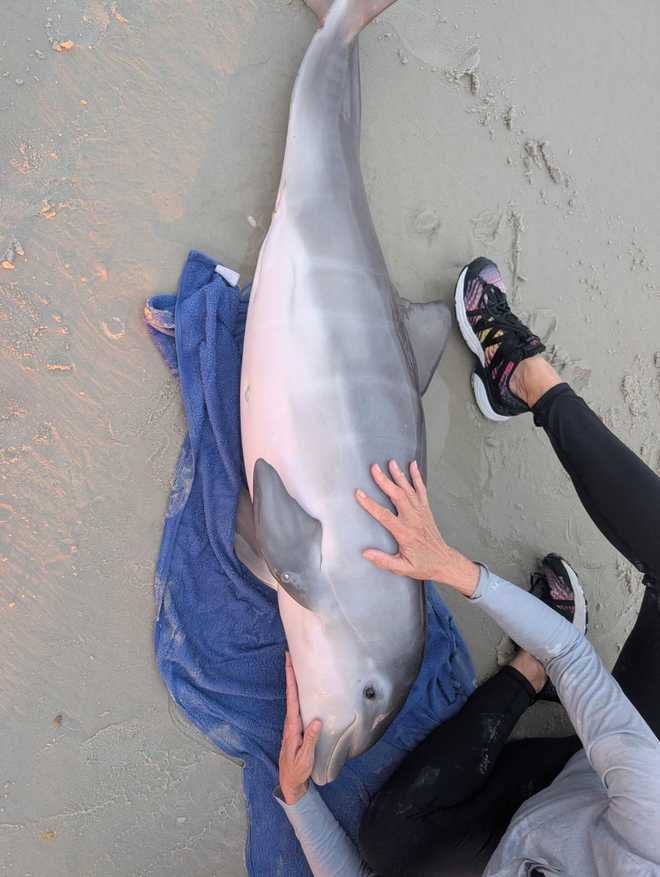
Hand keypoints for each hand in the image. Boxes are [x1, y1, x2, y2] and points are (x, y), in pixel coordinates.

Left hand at [279, 652, 321, 804]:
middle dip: (290, 673)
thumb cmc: (298, 770)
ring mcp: (292, 724)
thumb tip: (317, 720)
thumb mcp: (305, 757)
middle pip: (290, 693)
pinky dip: (297, 693)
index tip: (289, 662)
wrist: (290, 782)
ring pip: (293, 698)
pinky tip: (301, 689)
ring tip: (295, 665)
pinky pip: (296, 705)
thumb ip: (310, 739)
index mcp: (292, 726)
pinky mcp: (296, 728)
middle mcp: (290, 722)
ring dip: (293, 681)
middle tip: (290, 654)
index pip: (291, 698)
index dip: (290, 680)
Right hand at [355, 460, 479, 596]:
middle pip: (397, 496)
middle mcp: (413, 519)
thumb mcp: (402, 568)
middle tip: (374, 468)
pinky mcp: (426, 510)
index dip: (370, 504)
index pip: (384, 516)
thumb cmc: (423, 565)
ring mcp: (421, 513)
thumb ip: (384, 561)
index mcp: (405, 533)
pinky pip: (421, 490)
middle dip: (385, 481)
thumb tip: (366, 553)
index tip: (359, 494)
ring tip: (391, 462)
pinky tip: (413, 466)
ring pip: (408, 490)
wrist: (444, 562)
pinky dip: (417, 477)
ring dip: (399, 475)